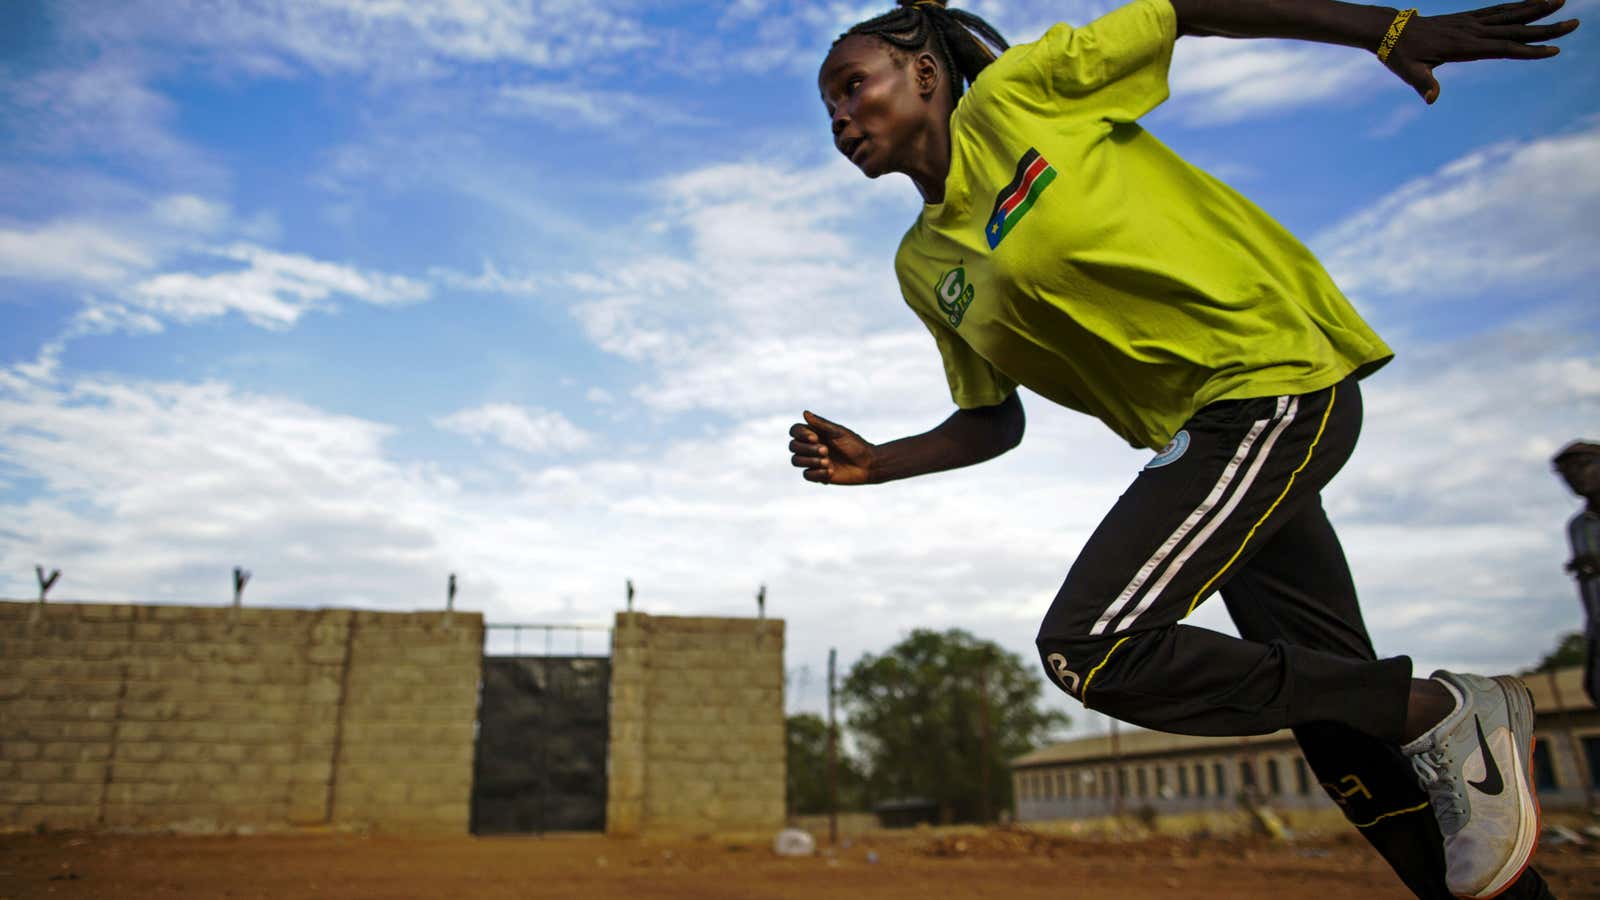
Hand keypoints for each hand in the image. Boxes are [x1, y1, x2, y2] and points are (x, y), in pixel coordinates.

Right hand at [788, 411, 875, 484]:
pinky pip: (806, 475)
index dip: (800, 434)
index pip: (795, 431)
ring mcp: (813, 461)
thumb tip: (804, 412)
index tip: (815, 438)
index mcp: (814, 433)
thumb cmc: (855, 445)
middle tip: (825, 450)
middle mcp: (811, 446)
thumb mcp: (838, 432)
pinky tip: (831, 472)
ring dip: (810, 461)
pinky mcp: (818, 475)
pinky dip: (817, 474)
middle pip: (793, 446)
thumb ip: (821, 424)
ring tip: (827, 462)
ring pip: (795, 461)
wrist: (868, 465)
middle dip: (807, 449)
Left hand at [1384, 0, 1579, 103]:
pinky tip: (1532, 1)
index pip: (1503, 48)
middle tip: (1575, 23)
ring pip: (1510, 14)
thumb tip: (1431, 99)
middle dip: (1546, 28)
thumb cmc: (1399, 55)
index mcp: (1463, 46)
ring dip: (1537, 7)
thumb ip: (1423, 83)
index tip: (1554, 50)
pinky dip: (1517, 4)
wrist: (1388, 30)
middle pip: (1516, 28)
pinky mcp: (1466, 17)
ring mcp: (1470, 22)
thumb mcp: (1408, 72)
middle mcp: (1471, 31)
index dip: (1529, 50)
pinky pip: (1497, 9)